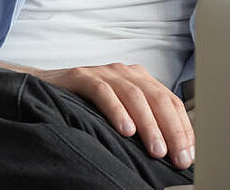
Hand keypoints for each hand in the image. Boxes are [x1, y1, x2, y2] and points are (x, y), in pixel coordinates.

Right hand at [0, 59, 194, 168]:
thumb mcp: (119, 114)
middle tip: (177, 156)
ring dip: (148, 124)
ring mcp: (104, 72)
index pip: (171, 102)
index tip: (189, 154)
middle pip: (158, 98)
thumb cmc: (84, 108)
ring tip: (156, 149)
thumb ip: (142, 124)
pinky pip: (104, 92)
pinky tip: (125, 130)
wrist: (41, 90)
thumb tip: (170, 153)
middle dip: (171, 129)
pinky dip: (117, 111)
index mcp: (141, 80)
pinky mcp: (82, 76)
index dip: (183, 128)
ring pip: (135, 95)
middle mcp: (127, 73)